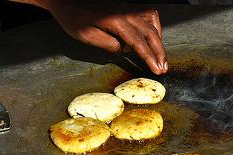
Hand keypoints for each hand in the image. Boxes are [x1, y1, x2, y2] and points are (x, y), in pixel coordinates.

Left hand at [12, 0, 167, 74]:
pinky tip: (151, 38)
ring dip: (158, 40)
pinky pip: (147, 14)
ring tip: (159, 56)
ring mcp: (127, 7)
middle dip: (159, 52)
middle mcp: (125, 12)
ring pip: (152, 22)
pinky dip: (153, 27)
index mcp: (116, 21)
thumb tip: (124, 50)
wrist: (67, 0)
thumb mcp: (87, 36)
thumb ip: (108, 44)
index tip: (158, 70)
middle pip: (150, 33)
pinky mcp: (126, 6)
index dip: (149, 58)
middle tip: (165, 67)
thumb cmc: (74, 19)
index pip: (138, 42)